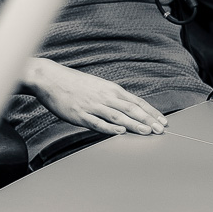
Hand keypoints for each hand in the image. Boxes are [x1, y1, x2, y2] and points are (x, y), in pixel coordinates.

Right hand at [25, 59, 167, 135]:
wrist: (49, 78)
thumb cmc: (73, 82)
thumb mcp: (97, 85)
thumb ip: (111, 97)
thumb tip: (126, 108)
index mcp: (110, 89)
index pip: (136, 102)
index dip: (151, 111)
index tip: (162, 120)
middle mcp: (104, 97)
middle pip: (131, 109)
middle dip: (148, 120)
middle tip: (160, 129)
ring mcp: (92, 106)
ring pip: (117, 117)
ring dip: (134, 125)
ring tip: (146, 132)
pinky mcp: (79, 115)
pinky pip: (97, 123)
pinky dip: (109, 128)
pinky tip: (120, 133)